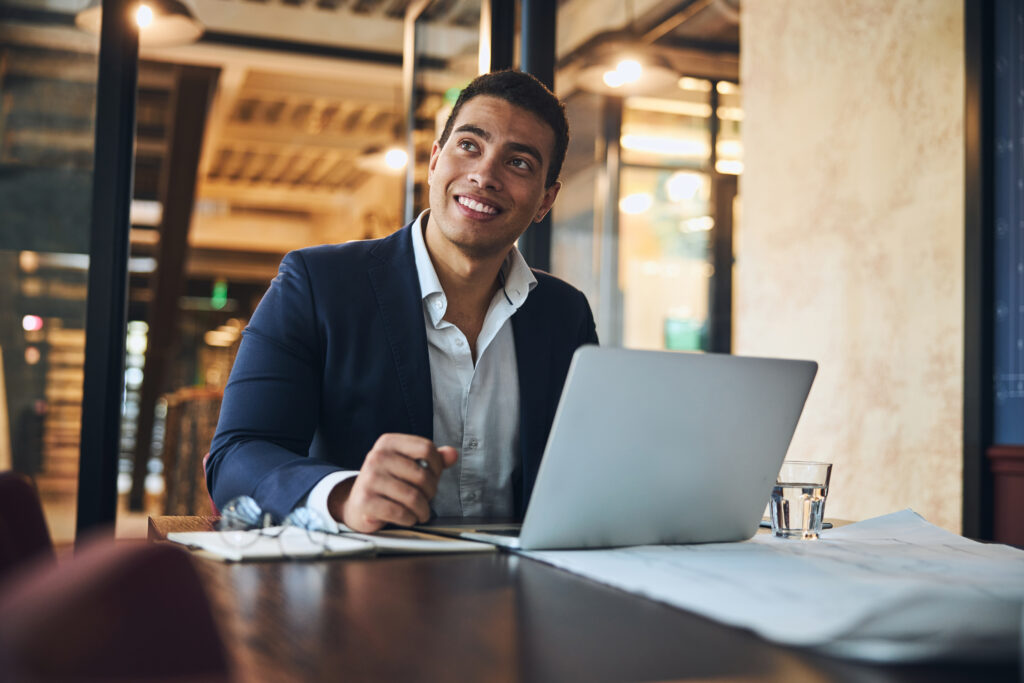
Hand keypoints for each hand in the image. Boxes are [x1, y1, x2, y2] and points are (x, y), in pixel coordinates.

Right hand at [328, 434, 457, 532]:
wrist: (358, 504)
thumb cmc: (388, 483)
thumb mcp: (409, 465)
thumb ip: (432, 459)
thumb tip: (452, 454)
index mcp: (388, 443)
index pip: (426, 448)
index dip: (437, 466)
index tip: (434, 476)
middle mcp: (377, 457)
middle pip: (422, 475)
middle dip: (430, 492)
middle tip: (426, 499)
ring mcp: (369, 478)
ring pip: (413, 497)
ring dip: (423, 510)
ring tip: (421, 512)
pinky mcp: (366, 500)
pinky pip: (400, 513)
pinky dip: (409, 519)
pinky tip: (408, 518)